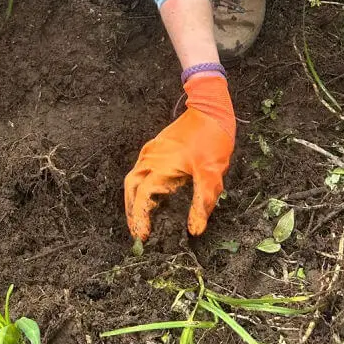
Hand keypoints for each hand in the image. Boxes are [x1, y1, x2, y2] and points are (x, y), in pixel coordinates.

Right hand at [124, 75, 235, 239]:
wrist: (210, 107)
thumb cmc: (212, 139)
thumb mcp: (212, 174)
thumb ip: (202, 203)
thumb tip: (195, 229)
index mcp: (160, 167)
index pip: (142, 198)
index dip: (140, 218)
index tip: (142, 236)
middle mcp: (150, 159)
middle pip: (130, 189)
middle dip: (131, 211)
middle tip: (136, 231)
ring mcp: (151, 151)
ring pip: (133, 178)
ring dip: (133, 199)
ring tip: (140, 216)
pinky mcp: (156, 146)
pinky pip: (141, 169)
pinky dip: (140, 185)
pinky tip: (149, 192)